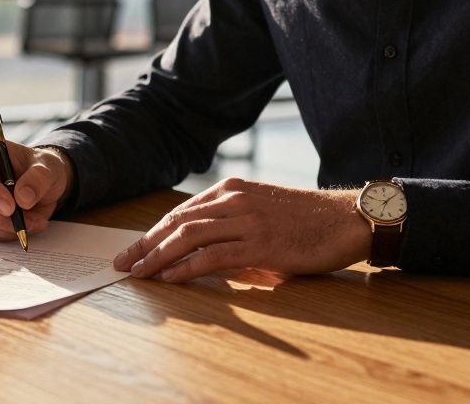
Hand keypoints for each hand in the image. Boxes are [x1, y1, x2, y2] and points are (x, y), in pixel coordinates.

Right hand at [0, 134, 73, 240]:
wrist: (39, 185)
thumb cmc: (39, 169)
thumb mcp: (49, 167)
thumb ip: (39, 178)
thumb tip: (23, 198)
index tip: (11, 206)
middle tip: (24, 222)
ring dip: (5, 226)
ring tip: (33, 221)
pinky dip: (3, 233)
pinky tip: (21, 225)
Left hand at [112, 178, 370, 282]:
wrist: (346, 219)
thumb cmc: (307, 219)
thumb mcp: (262, 209)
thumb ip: (233, 222)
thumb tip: (203, 249)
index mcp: (232, 190)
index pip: (181, 212)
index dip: (153, 232)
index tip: (134, 249)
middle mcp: (234, 200)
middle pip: (176, 222)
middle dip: (145, 244)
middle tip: (123, 262)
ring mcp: (246, 221)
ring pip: (188, 237)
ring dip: (158, 256)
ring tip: (140, 273)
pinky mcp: (260, 244)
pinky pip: (213, 256)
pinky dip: (187, 268)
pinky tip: (171, 278)